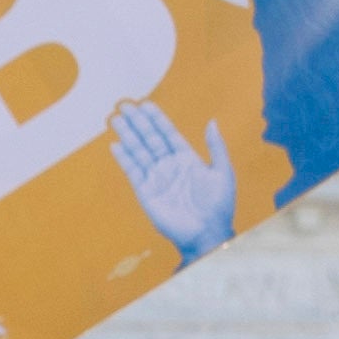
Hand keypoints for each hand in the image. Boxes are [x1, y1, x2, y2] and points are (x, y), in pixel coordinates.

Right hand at [109, 101, 234, 262]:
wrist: (206, 234)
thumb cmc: (219, 206)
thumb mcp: (223, 172)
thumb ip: (216, 146)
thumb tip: (212, 121)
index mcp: (187, 159)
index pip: (168, 134)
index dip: (157, 119)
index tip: (146, 104)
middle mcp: (169, 166)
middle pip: (149, 139)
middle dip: (138, 122)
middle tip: (125, 105)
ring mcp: (156, 178)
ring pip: (138, 151)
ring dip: (127, 135)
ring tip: (115, 119)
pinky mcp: (146, 192)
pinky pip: (133, 172)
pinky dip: (124, 159)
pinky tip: (116, 145)